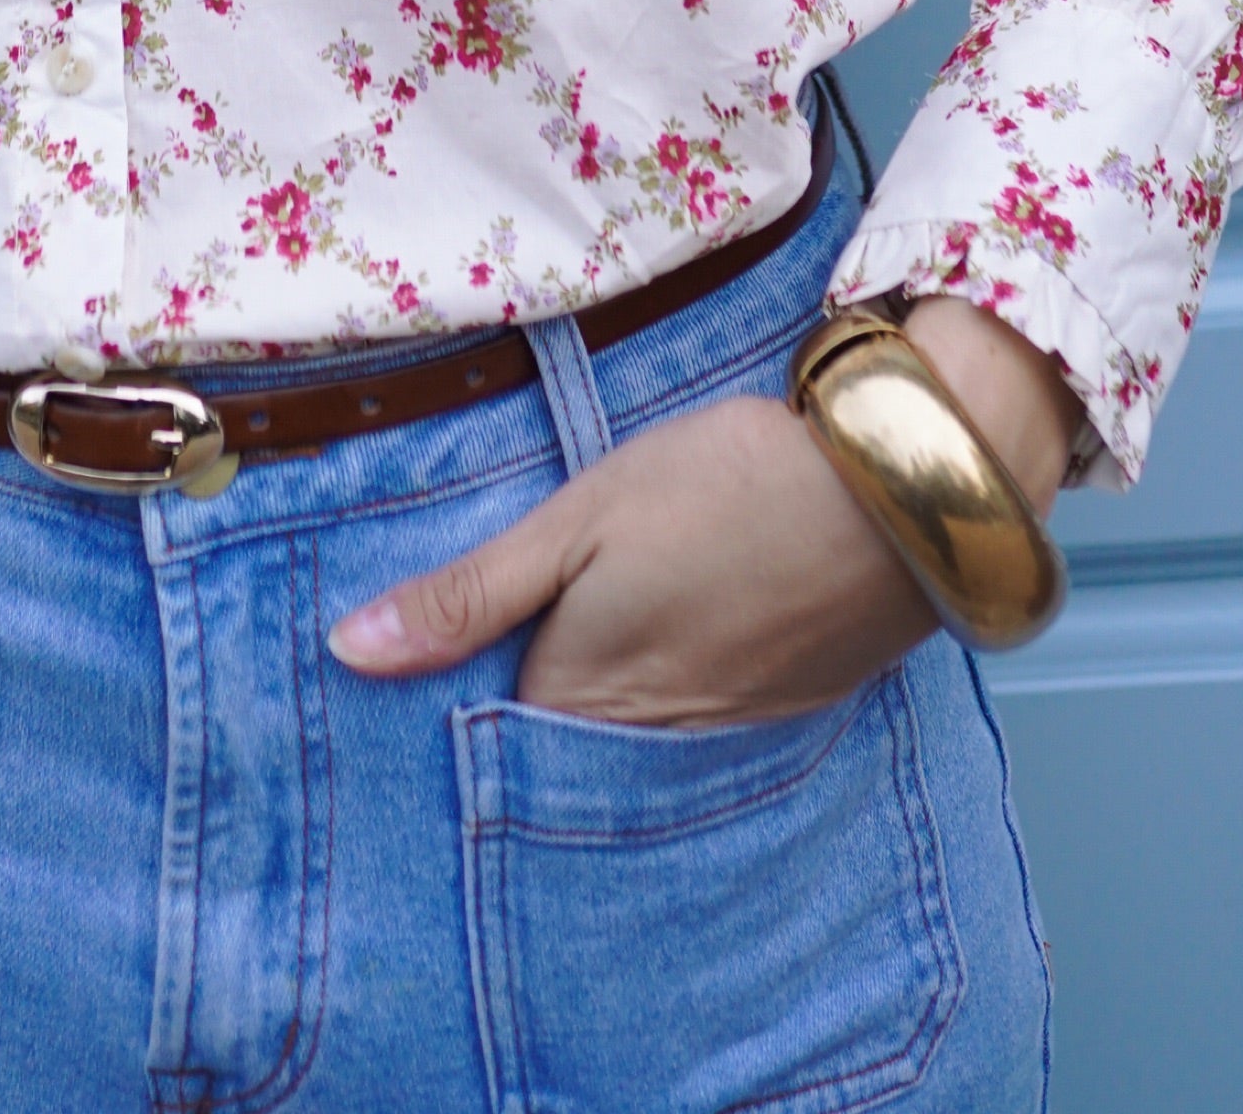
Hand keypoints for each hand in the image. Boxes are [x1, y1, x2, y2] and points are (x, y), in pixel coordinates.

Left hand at [328, 295, 1074, 727]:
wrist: (893, 496)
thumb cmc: (722, 492)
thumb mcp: (579, 520)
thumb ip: (470, 595)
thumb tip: (350, 652)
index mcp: (581, 701)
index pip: (483, 735)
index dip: (444, 702)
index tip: (405, 674)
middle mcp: (646, 745)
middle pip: (556, 751)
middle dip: (514, 720)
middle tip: (471, 660)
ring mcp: (721, 734)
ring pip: (626, 742)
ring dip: (595, 711)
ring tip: (566, 649)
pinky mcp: (778, 709)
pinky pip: (691, 732)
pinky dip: (664, 701)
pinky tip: (660, 646)